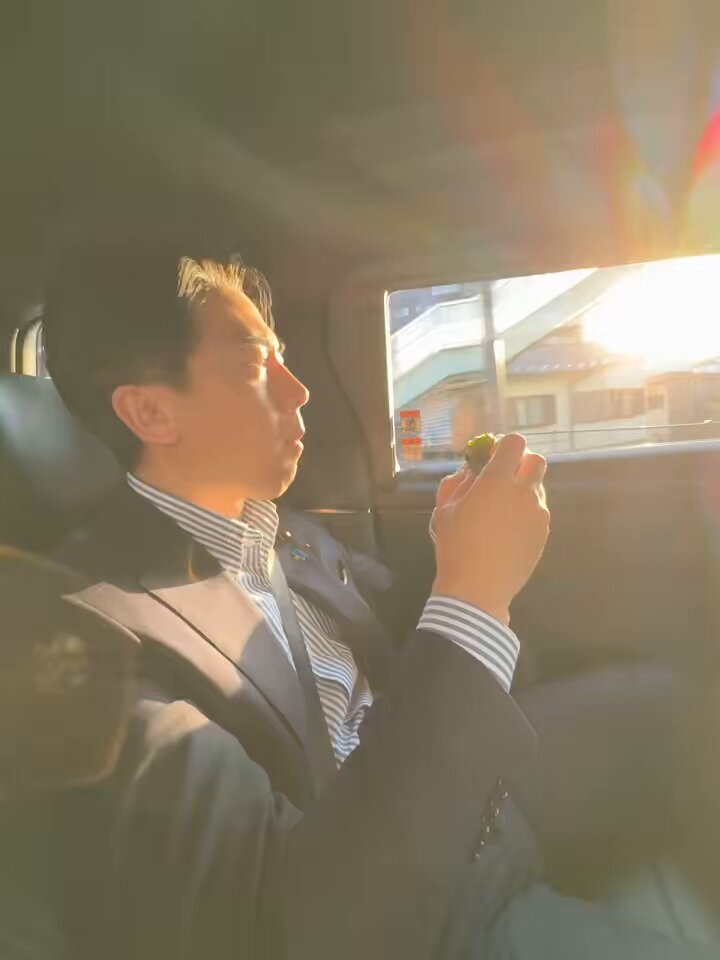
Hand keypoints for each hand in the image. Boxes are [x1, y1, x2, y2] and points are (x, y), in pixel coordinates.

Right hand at [431, 434, 549, 623]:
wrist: (478, 589)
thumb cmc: (455, 546)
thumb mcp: (445, 509)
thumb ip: (459, 481)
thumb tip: (471, 469)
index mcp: (497, 481)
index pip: (514, 443)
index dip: (503, 446)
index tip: (490, 459)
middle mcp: (523, 492)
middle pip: (536, 461)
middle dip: (521, 463)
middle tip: (502, 479)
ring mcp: (538, 514)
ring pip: (538, 488)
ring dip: (523, 490)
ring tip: (502, 513)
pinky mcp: (543, 533)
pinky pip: (538, 512)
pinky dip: (526, 513)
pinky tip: (508, 533)